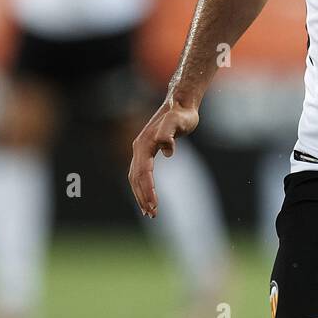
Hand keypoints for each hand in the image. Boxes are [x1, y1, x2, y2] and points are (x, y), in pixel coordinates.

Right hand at [128, 97, 199, 215]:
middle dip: (143, 197)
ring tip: (150, 212)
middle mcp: (139, 148)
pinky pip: (141, 173)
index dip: (148, 190)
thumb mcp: (178, 121)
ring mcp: (141, 149)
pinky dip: (143, 187)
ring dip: (141, 195)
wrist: (180, 103)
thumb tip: (167, 149)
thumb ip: (170, 132)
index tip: (154, 206)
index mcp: (144, 144)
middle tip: (152, 214)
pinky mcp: (147, 151)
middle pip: (136, 178)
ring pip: (136, 178)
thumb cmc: (181, 114)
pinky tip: (149, 197)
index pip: (144, 173)